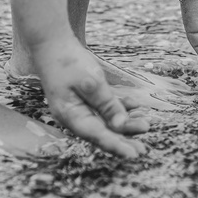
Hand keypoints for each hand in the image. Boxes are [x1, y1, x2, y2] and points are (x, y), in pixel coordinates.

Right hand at [33, 37, 149, 157]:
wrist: (52, 43)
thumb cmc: (68, 62)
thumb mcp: (91, 83)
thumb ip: (107, 105)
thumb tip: (121, 125)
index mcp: (71, 116)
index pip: (98, 136)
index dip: (117, 146)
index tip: (134, 155)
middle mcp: (74, 116)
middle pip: (102, 132)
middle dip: (124, 139)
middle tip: (144, 149)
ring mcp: (78, 107)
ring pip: (105, 120)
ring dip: (125, 123)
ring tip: (145, 125)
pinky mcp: (84, 97)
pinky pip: (104, 107)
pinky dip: (119, 106)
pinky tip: (135, 105)